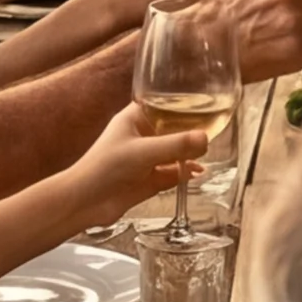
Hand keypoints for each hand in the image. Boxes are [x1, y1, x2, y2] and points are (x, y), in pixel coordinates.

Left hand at [75, 101, 216, 206]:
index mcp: (135, 118)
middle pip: (174, 128)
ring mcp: (147, 158)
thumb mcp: (144, 152)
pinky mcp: (150, 179)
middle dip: (192, 129)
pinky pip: (174, 173)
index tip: (204, 98)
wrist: (85, 203)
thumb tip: (206, 139)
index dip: (181, 100)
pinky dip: (186, 172)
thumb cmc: (105, 168)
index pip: (162, 102)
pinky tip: (199, 173)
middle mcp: (143, 136)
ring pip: (176, 151)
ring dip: (191, 152)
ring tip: (209, 151)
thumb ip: (176, 146)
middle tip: (216, 127)